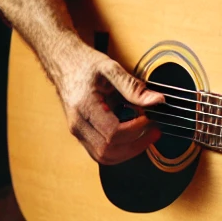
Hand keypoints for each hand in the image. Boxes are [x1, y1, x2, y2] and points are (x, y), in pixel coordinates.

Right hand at [52, 39, 164, 164]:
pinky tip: (134, 136)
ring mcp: (78, 131)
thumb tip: (157, 100)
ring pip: (103, 157)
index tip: (149, 118)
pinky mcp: (82, 134)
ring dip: (129, 151)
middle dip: (136, 144)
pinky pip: (100, 151)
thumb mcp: (110, 68)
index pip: (112, 133)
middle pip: (108, 151)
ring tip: (147, 136)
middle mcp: (77, 124)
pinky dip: (120, 149)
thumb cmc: (85, 65)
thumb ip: (133, 86)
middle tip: (154, 131)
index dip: (135, 130)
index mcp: (84, 107)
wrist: (64, 64)